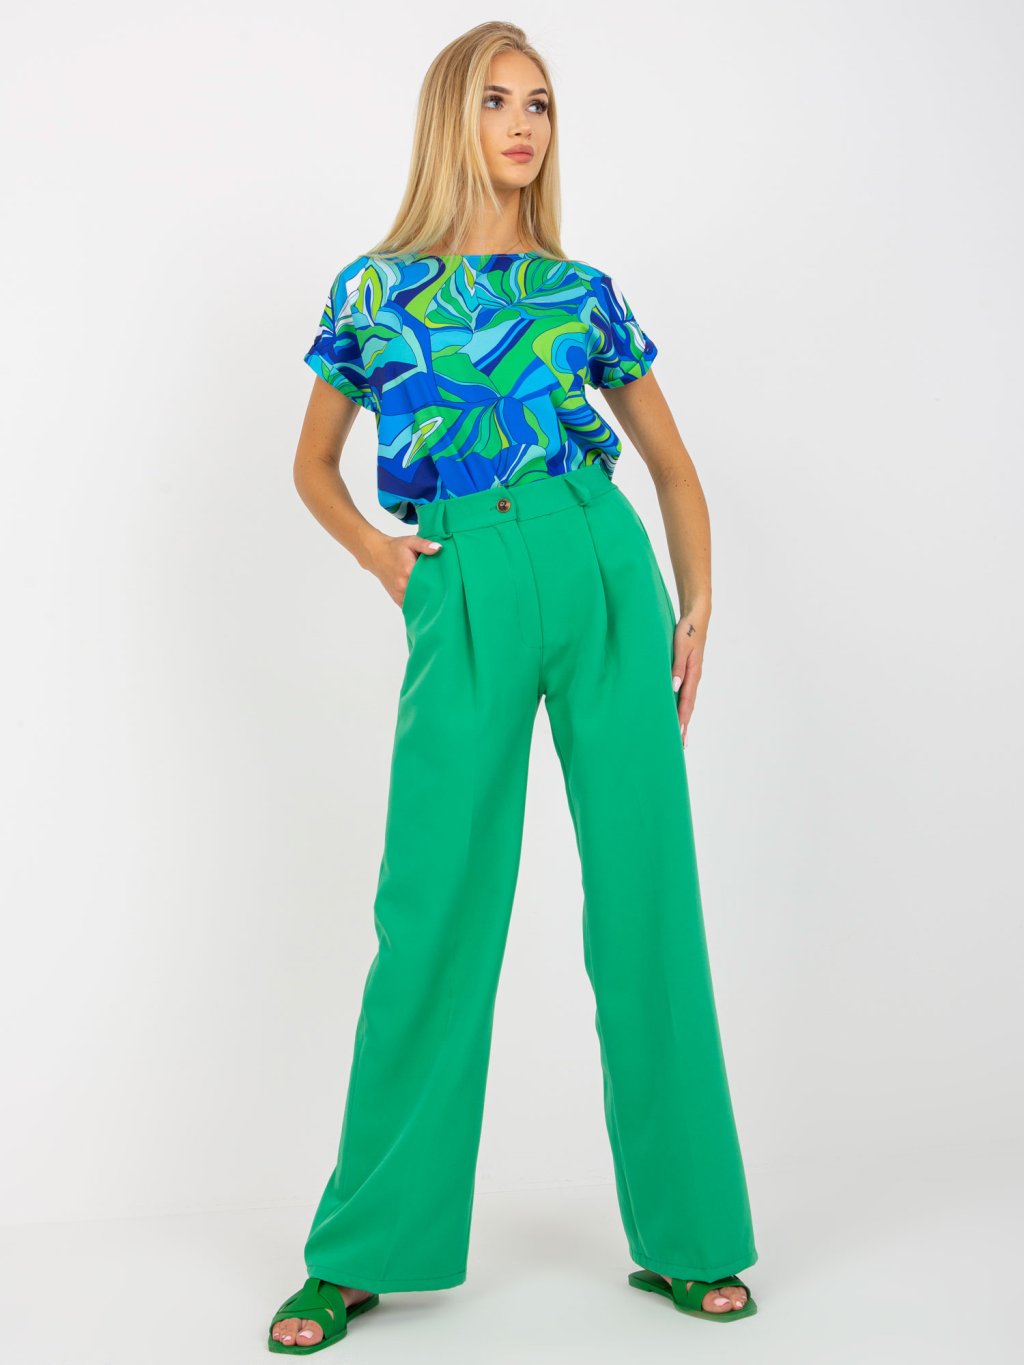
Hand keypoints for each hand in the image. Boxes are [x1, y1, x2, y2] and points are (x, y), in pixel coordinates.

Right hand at [368, 534, 443, 606]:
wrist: (376, 554)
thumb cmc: (395, 548)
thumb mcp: (411, 542)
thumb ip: (425, 545)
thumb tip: (439, 548)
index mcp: (408, 571)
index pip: (430, 581)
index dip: (440, 582)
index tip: (448, 582)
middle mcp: (403, 586)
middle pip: (425, 595)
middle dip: (435, 594)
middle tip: (445, 591)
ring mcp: (399, 594)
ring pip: (418, 604)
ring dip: (427, 602)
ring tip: (437, 597)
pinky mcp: (396, 599)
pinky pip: (411, 607)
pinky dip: (418, 605)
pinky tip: (426, 601)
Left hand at [671, 600, 709, 746]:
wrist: (697, 615)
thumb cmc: (688, 629)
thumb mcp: (681, 646)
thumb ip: (677, 666)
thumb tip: (674, 687)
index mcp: (693, 674)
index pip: (686, 702)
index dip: (682, 720)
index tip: (679, 736)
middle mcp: (694, 678)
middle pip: (688, 707)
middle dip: (684, 726)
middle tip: (680, 746)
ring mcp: (691, 675)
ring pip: (686, 702)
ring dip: (683, 718)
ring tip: (679, 735)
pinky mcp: (687, 671)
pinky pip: (684, 693)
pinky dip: (680, 705)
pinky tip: (676, 712)